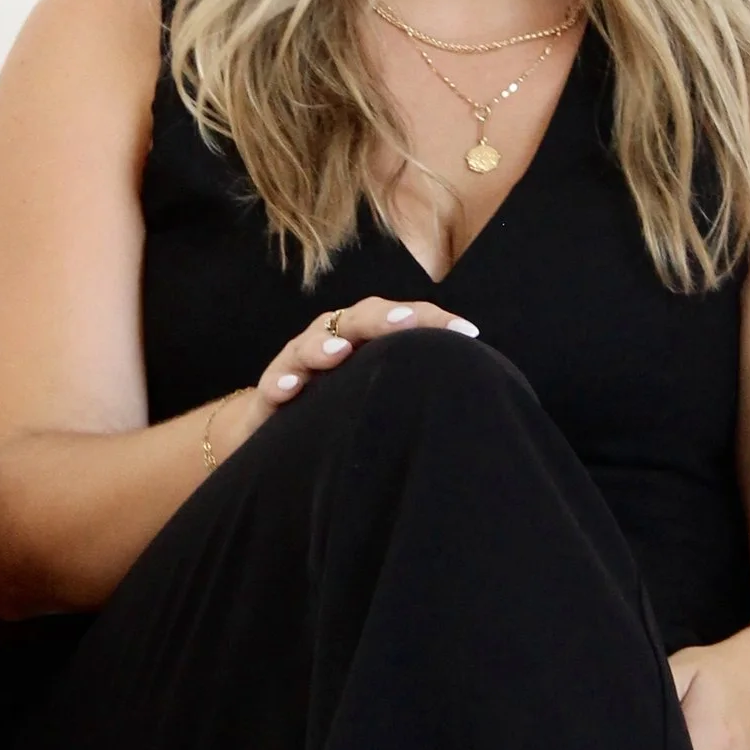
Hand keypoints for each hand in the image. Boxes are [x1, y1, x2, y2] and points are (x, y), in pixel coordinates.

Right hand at [229, 294, 480, 442]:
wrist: (279, 431)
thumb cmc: (342, 405)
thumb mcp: (380, 391)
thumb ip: (417, 380)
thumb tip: (479, 383)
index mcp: (365, 338)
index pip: (401, 318)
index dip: (432, 320)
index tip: (466, 332)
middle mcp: (332, 342)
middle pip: (356, 319)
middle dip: (380, 319)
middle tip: (404, 322)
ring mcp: (297, 364)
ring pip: (310, 344)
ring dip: (324, 347)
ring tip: (340, 353)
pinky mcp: (270, 393)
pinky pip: (273, 384)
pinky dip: (281, 383)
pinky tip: (292, 389)